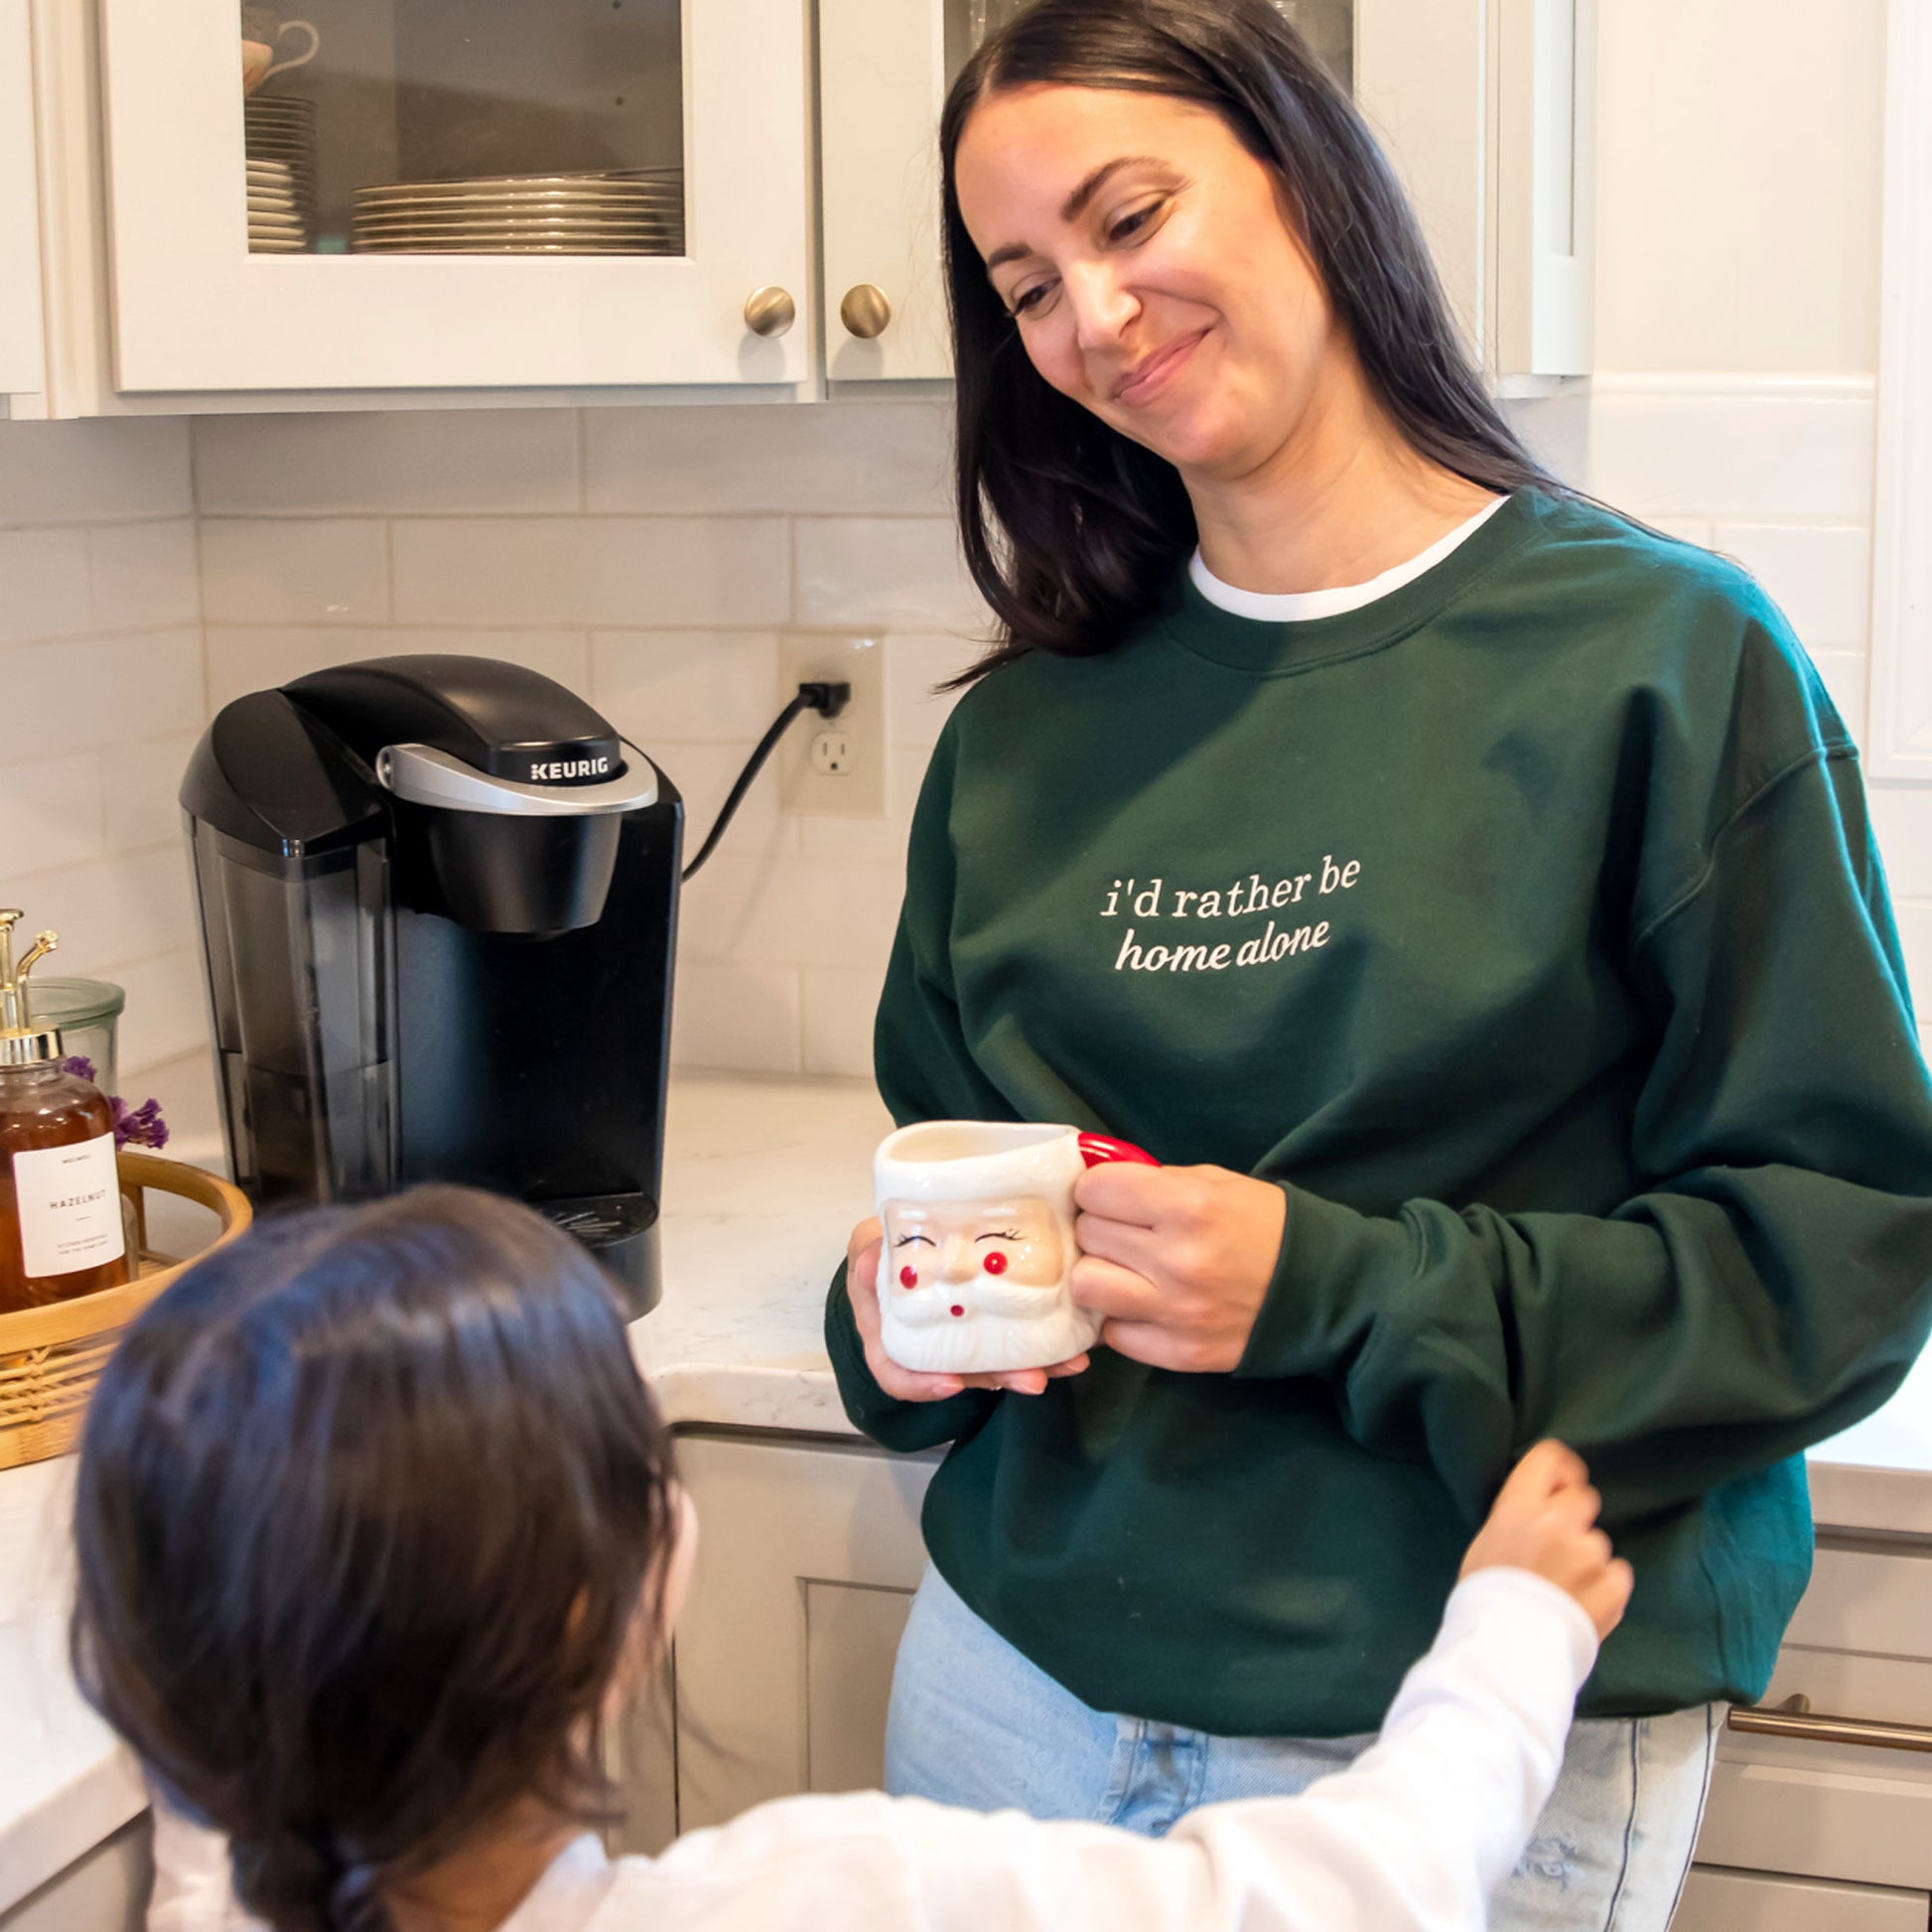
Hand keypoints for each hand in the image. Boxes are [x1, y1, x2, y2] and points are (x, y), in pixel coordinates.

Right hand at [843, 1218, 1089, 1400]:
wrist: (908, 1240)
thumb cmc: (883, 1251)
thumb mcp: (867, 1248)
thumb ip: (868, 1255)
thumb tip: (870, 1266)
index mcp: (889, 1335)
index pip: (896, 1372)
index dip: (922, 1384)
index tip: (953, 1383)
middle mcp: (928, 1347)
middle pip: (960, 1375)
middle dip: (999, 1378)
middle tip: (1033, 1379)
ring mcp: (963, 1341)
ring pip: (996, 1365)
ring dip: (1034, 1366)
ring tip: (1069, 1362)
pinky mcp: (993, 1326)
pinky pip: (1018, 1341)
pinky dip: (1048, 1343)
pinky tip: (1077, 1342)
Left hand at [1069, 1163, 1285, 1373]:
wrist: (1324, 1290)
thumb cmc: (1267, 1226)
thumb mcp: (1218, 1183)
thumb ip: (1157, 1181)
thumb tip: (1098, 1183)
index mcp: (1189, 1206)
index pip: (1095, 1190)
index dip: (1098, 1189)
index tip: (1111, 1197)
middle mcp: (1177, 1259)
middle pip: (1088, 1234)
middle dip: (1101, 1227)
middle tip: (1124, 1232)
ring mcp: (1176, 1311)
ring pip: (1086, 1286)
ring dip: (1100, 1274)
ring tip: (1125, 1270)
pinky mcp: (1179, 1353)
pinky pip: (1114, 1334)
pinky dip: (1122, 1318)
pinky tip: (1145, 1305)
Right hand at [1459, 1441, 1634, 1640]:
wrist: (1506, 1653)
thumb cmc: (1484, 1596)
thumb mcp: (1487, 1542)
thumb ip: (1519, 1516)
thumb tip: (1540, 1507)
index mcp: (1521, 1507)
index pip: (1551, 1457)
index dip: (1559, 1469)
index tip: (1559, 1484)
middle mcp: (1560, 1522)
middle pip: (1583, 1497)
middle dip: (1573, 1516)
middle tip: (1556, 1546)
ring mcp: (1592, 1555)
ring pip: (1598, 1542)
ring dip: (1586, 1558)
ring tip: (1565, 1588)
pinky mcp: (1615, 1587)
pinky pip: (1617, 1573)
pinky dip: (1605, 1585)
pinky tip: (1584, 1602)